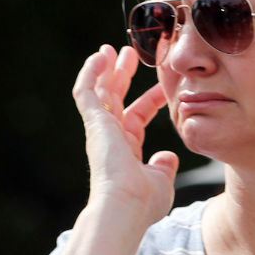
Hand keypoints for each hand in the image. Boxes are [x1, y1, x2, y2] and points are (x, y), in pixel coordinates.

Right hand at [72, 45, 178, 227]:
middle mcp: (111, 138)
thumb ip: (163, 167)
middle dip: (123, 76)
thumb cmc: (143, 201)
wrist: (126, 206)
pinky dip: (90, 73)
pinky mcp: (93, 123)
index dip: (151, 100)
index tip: (165, 87)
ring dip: (106, 69)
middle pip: (116, 99)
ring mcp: (100, 130)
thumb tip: (168, 157)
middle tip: (129, 54)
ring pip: (100, 91)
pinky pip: (86, 92)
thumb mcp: (161, 182)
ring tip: (111, 48)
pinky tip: (99, 56)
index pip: (138, 117)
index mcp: (127, 150)